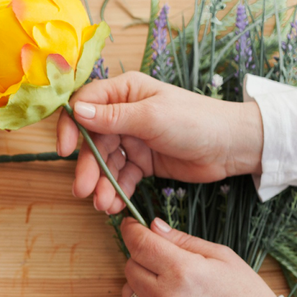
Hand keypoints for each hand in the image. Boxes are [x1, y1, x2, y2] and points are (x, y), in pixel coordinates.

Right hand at [55, 73, 263, 213]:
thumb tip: (76, 112)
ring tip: (102, 204)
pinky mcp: (142, 161)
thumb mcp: (151, 117)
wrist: (232, 147)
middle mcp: (124, 113)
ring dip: (101, 184)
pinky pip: (121, 176)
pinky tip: (114, 204)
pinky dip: (115, 190)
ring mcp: (133, 138)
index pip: (84, 105)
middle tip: (83, 190)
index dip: (70, 126)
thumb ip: (112, 117)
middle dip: (87, 167)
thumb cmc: (197, 121)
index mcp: (125, 92)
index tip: (64, 150)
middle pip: (92, 140)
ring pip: (105, 162)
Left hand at [118, 217, 275, 296]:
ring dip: (140, 286)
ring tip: (167, 289)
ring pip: (127, 293)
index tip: (131, 225)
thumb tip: (153, 226)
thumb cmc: (243, 294)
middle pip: (130, 267)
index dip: (131, 231)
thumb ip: (182, 240)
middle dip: (142, 259)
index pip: (140, 244)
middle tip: (163, 262)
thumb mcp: (221, 256)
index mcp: (183, 271)